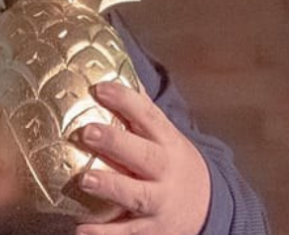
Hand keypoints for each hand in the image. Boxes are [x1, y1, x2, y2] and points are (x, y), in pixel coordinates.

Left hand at [75, 82, 210, 234]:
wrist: (208, 209)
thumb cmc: (171, 162)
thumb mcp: (164, 136)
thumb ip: (139, 112)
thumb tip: (107, 70)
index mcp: (167, 142)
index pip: (148, 116)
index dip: (125, 100)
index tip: (99, 88)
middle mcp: (166, 172)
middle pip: (143, 155)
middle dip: (116, 143)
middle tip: (87, 131)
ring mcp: (160, 203)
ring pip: (137, 195)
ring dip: (112, 187)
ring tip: (86, 179)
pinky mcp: (152, 231)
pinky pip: (128, 234)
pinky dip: (106, 234)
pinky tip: (81, 230)